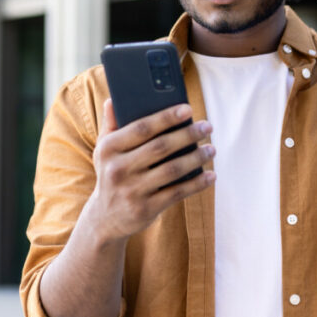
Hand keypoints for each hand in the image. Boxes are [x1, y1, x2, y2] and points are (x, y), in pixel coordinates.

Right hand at [87, 99, 215, 243]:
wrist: (104, 218)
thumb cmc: (111, 173)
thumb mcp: (104, 150)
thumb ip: (111, 124)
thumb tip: (113, 99)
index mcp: (110, 148)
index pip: (142, 128)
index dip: (166, 117)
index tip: (189, 109)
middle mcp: (118, 169)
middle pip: (161, 147)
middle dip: (187, 135)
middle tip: (207, 126)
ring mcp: (132, 190)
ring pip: (172, 170)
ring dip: (196, 158)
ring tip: (212, 149)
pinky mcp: (145, 209)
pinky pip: (177, 193)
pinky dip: (197, 184)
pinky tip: (211, 176)